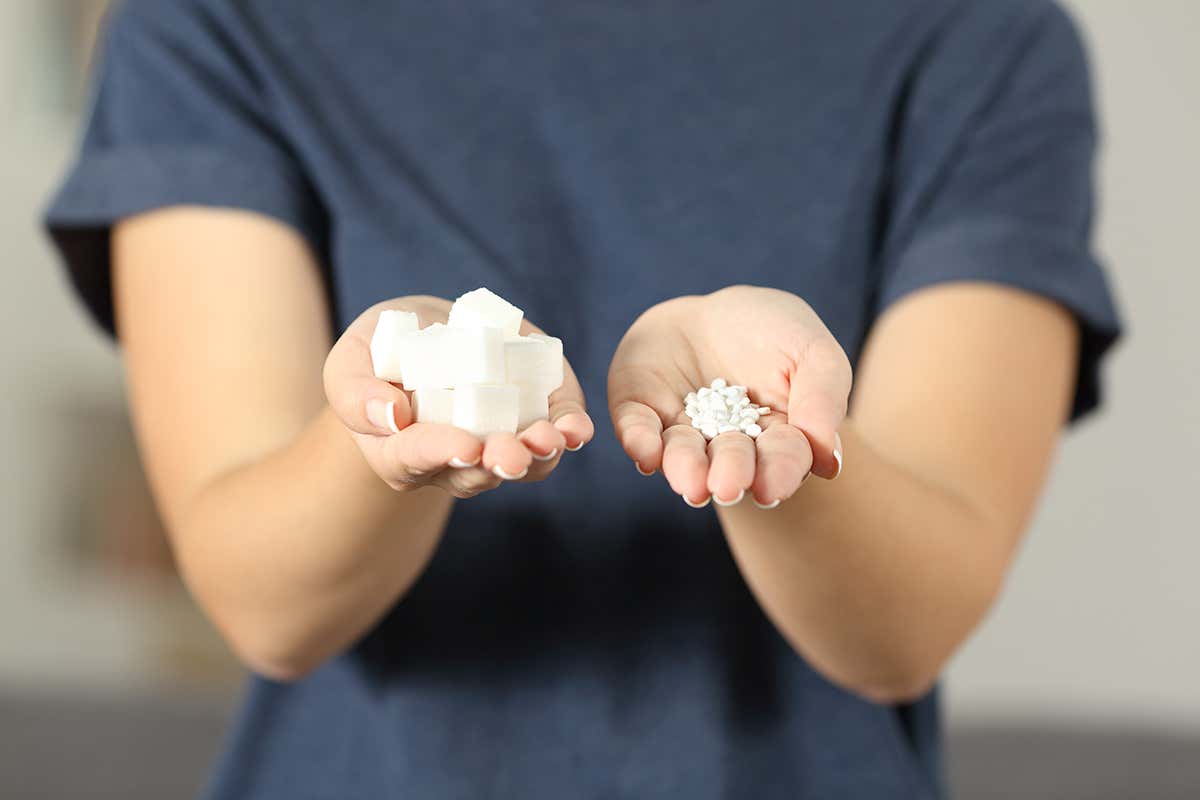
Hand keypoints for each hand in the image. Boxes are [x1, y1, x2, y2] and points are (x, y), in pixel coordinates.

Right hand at [325, 296, 593, 496]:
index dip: (439, 452)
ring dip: (539, 454)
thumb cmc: (382, 350)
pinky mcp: (534, 420)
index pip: (415, 459)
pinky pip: (555, 438)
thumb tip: (389, 416)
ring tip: (550, 438)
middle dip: (497, 462)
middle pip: (475, 473)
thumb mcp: (353, 357)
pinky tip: (576, 428)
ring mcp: (498, 444)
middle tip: (511, 454)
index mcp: (400, 452)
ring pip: (523, 466)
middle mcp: (453, 461)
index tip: (464, 445)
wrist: (429, 331)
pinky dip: (569, 433)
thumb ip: (355, 391)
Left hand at [608, 285, 850, 507]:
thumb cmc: (775, 334)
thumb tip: (828, 461)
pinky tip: (645, 453)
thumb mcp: (812, 352)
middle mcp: (725, 446)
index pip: (781, 460)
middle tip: (727, 486)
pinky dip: (640, 441)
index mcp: (775, 439)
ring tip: (690, 482)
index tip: (772, 488)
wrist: (716, 310)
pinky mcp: (640, 411)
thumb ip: (823, 399)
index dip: (778, 474)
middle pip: (729, 463)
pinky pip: (637, 429)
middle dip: (729, 474)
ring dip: (684, 468)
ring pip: (681, 455)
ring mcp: (681, 431)